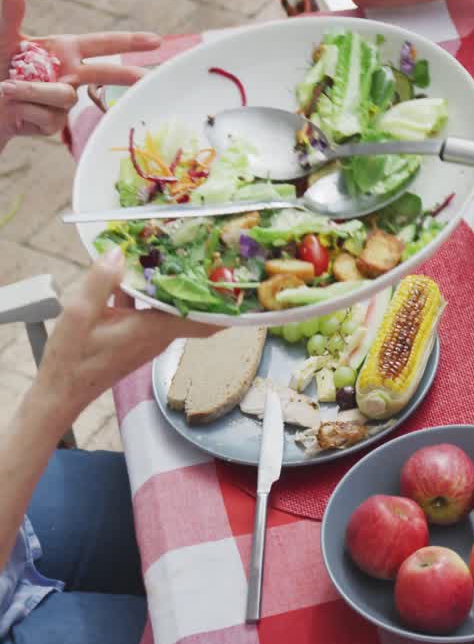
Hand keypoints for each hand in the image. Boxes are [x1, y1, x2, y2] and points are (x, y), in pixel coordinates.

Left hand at [0, 0, 159, 146]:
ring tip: (6, 89)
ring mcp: (62, 100)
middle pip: (105, 74)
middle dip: (126, 75)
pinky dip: (26, 110)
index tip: (156, 41)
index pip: (102, 44)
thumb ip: (10, 13)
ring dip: (33, 91)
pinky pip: (49, 116)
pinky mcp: (53, 123)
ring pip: (63, 96)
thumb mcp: (2, 37)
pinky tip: (14, 109)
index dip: (130, 41)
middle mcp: (68, 75)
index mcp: (63, 51)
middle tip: (146, 77)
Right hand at [32, 247, 218, 422]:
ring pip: (173, 306)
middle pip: (194, 308)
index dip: (228, 305)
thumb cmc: (71, 360)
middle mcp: (160, 333)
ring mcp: (151, 334)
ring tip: (180, 253)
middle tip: (216, 255)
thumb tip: (118, 253)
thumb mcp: (79, 314)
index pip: (206, 320)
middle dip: (206, 283)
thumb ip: (100, 282)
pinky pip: (153, 308)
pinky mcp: (139, 334)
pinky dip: (150, 291)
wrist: (62, 390)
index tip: (242, 283)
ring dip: (177, 284)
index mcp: (153, 329)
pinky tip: (137, 271)